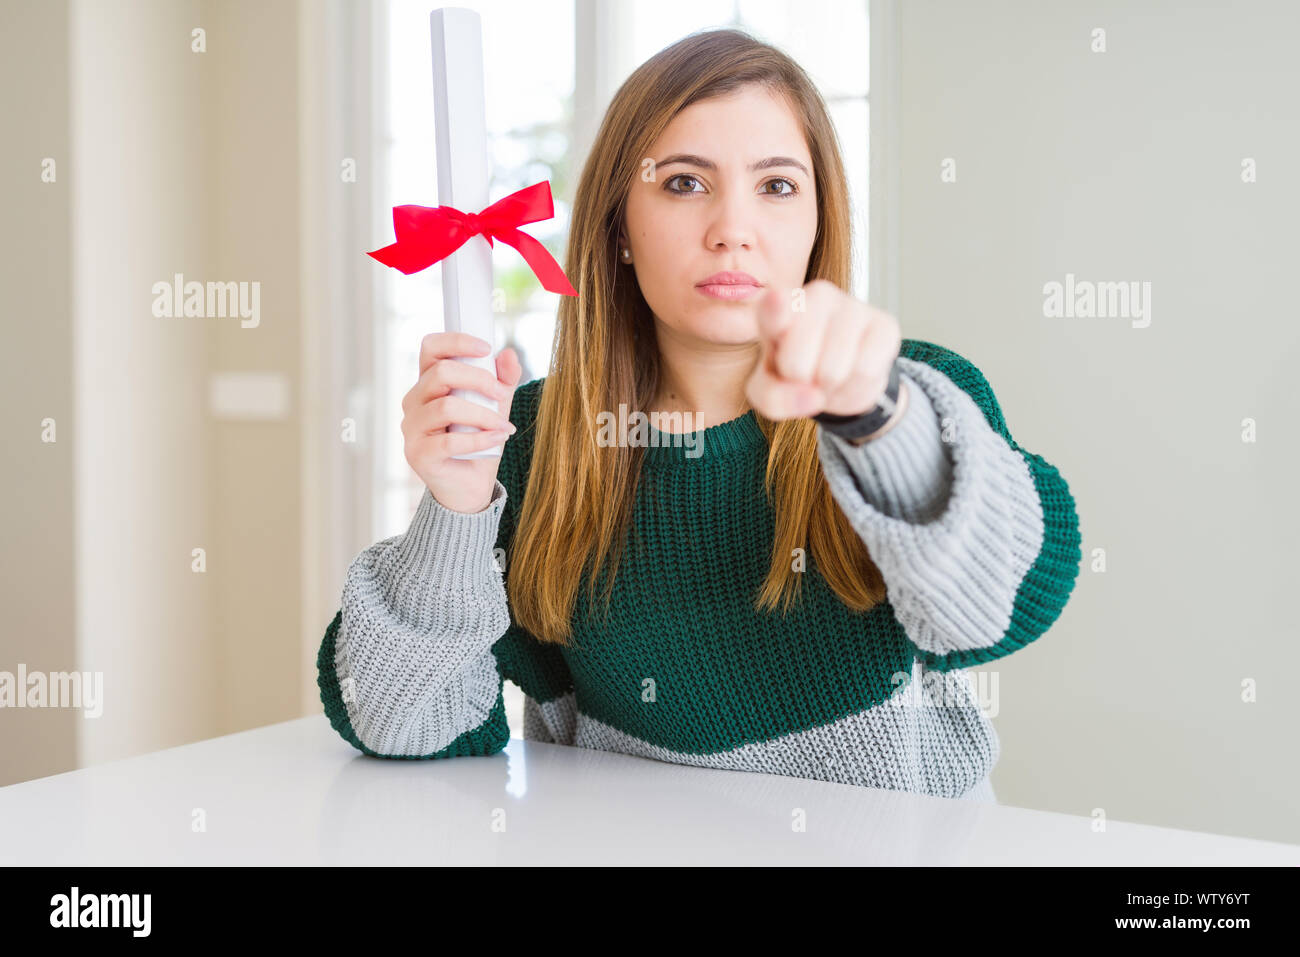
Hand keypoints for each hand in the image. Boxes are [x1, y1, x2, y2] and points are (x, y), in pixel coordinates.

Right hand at [401, 332, 522, 513]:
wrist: (469, 487)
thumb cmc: (478, 442)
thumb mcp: (495, 407)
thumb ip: (502, 381)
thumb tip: (510, 355)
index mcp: (428, 383)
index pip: (431, 348)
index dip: (457, 341)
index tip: (487, 348)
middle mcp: (414, 401)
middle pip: (441, 373)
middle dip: (479, 380)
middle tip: (502, 394)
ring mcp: (412, 428)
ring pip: (446, 407)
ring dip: (483, 414)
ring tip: (504, 425)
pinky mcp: (418, 454)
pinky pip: (449, 441)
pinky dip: (480, 439)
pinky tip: (498, 438)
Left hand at [745, 279, 901, 420]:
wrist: (842, 377)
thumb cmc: (798, 373)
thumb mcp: (771, 392)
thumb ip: (775, 399)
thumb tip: (814, 396)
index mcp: (778, 307)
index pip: (773, 307)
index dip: (776, 308)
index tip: (776, 300)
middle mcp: (817, 296)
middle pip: (796, 365)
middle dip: (801, 383)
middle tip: (807, 372)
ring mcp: (853, 305)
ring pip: (832, 370)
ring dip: (830, 386)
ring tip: (829, 373)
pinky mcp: (885, 324)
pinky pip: (866, 370)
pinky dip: (856, 385)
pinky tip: (854, 371)